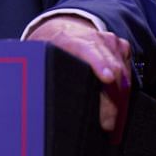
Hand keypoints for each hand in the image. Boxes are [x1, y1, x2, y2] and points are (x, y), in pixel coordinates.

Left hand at [26, 14, 131, 139]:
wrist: (63, 29)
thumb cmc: (50, 47)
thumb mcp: (38, 56)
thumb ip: (35, 70)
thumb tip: (28, 95)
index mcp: (69, 39)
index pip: (87, 50)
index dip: (99, 63)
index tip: (107, 78)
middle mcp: (94, 38)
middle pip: (112, 69)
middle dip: (112, 100)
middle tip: (107, 126)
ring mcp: (110, 42)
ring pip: (123, 74)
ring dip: (119, 100)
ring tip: (112, 124)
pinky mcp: (122, 47)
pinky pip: (128, 73)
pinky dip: (123, 91)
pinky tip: (115, 106)